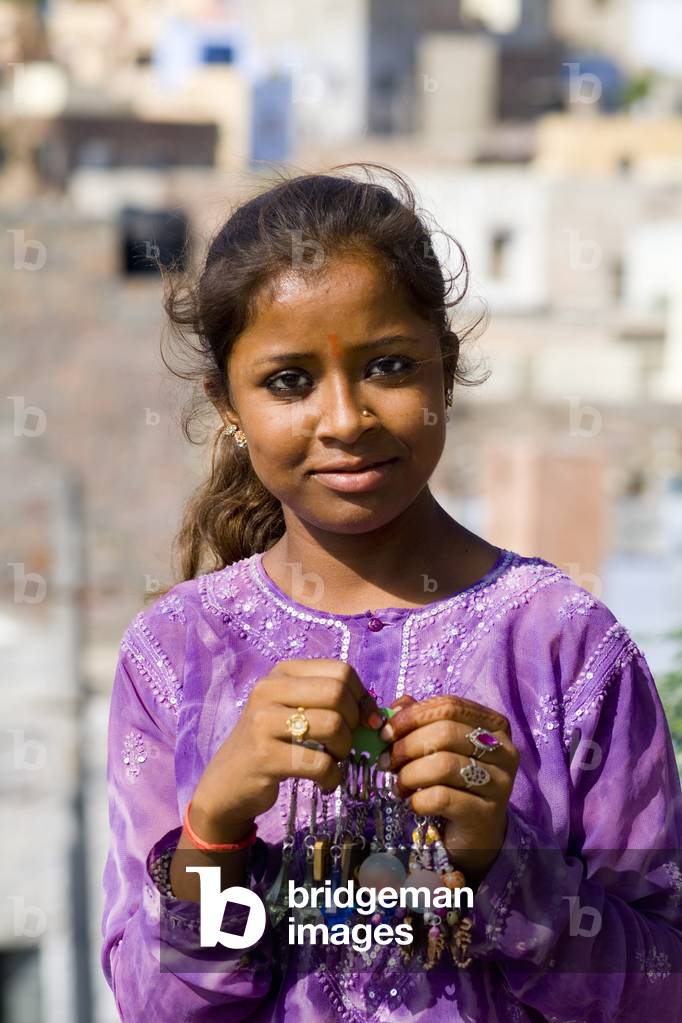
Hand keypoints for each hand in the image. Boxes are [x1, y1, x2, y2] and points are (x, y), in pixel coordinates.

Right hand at [190, 659, 382, 842]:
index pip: (341, 670)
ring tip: (332, 762)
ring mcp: (263, 721)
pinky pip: (319, 763)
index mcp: (283, 673)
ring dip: (343, 751)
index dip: (363, 698)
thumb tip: (378, 717)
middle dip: (353, 724)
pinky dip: (332, 777)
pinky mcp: (264, 755)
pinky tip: (324, 782)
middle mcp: (269, 689)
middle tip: (344, 745)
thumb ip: (331, 705)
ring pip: (332, 725)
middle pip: (338, 693)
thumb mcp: (295, 712)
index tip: (367, 722)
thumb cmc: (272, 744)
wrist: (228, 782)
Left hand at [379, 695, 518, 883]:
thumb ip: (420, 720)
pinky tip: (413, 802)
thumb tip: (395, 708)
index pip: (450, 706)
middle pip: (445, 732)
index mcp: (494, 724)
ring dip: (409, 773)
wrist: (475, 833)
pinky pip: (442, 797)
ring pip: (443, 764)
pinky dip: (418, 799)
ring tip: (399, 784)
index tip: (387, 732)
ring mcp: (500, 783)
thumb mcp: (439, 746)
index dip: (413, 716)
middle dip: (407, 746)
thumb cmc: (454, 782)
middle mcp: (504, 750)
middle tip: (387, 761)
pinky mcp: (487, 814)